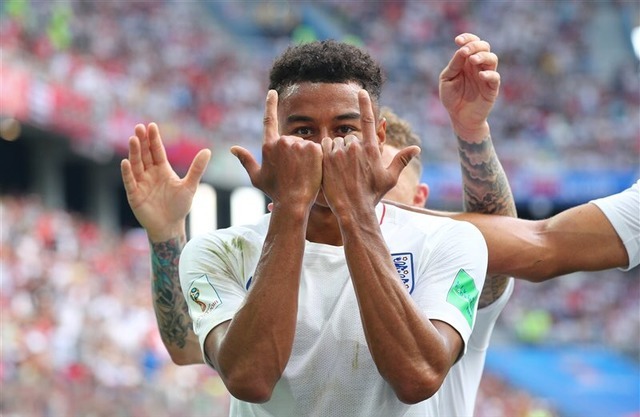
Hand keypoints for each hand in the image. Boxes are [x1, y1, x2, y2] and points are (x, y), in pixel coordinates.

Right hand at [120, 123, 210, 241]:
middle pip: (145, 154)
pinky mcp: (134, 195)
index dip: (154, 139)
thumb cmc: (179, 206)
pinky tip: (125, 162)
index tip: (152, 126)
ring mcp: (141, 183)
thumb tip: (208, 151)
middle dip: (142, 141)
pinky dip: (127, 173)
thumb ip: (197, 169)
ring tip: (133, 139)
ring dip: (134, 153)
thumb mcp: (190, 186)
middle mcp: (150, 174)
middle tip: (139, 127)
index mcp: (163, 170)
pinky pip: (130, 182)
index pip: (157, 151)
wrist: (170, 226)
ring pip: (136, 165)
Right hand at [231, 90, 322, 210]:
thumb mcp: (257, 177)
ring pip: (304, 145)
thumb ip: (246, 160)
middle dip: (294, 153)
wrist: (293, 202)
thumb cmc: (275, 192)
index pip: (268, 120)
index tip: (273, 92)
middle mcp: (282, 141)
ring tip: (303, 174)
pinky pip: (317, 149)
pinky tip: (313, 171)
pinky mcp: (314, 148)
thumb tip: (233, 148)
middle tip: (294, 172)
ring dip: (305, 156)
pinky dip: (316, 158)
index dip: (270, 104)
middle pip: (291, 141)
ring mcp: (298, 144)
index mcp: (268, 145)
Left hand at [320, 90, 419, 214]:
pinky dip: (326, 151)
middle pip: (350, 137)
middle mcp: (355, 147)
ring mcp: (340, 152)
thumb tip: (417, 148)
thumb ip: (401, 160)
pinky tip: (329, 165)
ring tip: (341, 169)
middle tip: (351, 168)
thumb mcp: (389, 178)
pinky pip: (325, 145)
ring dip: (338, 150)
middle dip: (350, 147)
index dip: (365, 104)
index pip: (368, 121)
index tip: (361, 91)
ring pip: (337, 141)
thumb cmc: (372, 195)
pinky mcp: (326, 159)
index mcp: (371, 149)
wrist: (353, 209)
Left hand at [439, 33, 499, 141]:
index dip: (467, 38)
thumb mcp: (447, 79)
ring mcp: (486, 76)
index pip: (472, 43)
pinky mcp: (492, 88)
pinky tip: (480, 75)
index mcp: (467, 61)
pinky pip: (495, 77)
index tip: (458, 41)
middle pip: (484, 46)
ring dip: (483, 56)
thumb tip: (462, 51)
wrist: (459, 118)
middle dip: (474, 46)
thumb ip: (454, 65)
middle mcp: (478, 66)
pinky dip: (489, 74)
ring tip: (473, 60)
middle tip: (464, 52)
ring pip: (492, 59)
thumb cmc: (452, 98)